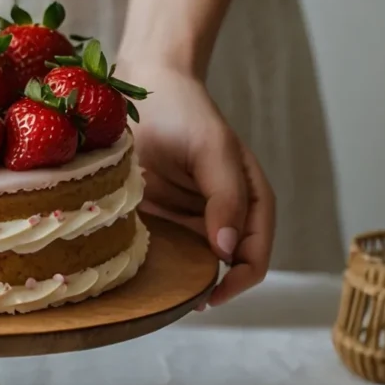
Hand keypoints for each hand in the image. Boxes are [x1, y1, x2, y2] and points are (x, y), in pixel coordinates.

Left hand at [123, 60, 275, 306]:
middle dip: (201, 285)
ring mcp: (188, 218)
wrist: (145, 87)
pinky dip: (149, 260)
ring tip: (148, 286)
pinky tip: (130, 264)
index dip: (237, 282)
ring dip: (173, 276)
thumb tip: (228, 251)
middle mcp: (222, 216)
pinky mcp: (157, 215)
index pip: (255, 257)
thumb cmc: (186, 113)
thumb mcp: (213, 150)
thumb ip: (227, 198)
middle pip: (221, 269)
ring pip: (188, 264)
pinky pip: (158, 248)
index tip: (208, 297)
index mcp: (250, 202)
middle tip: (170, 298)